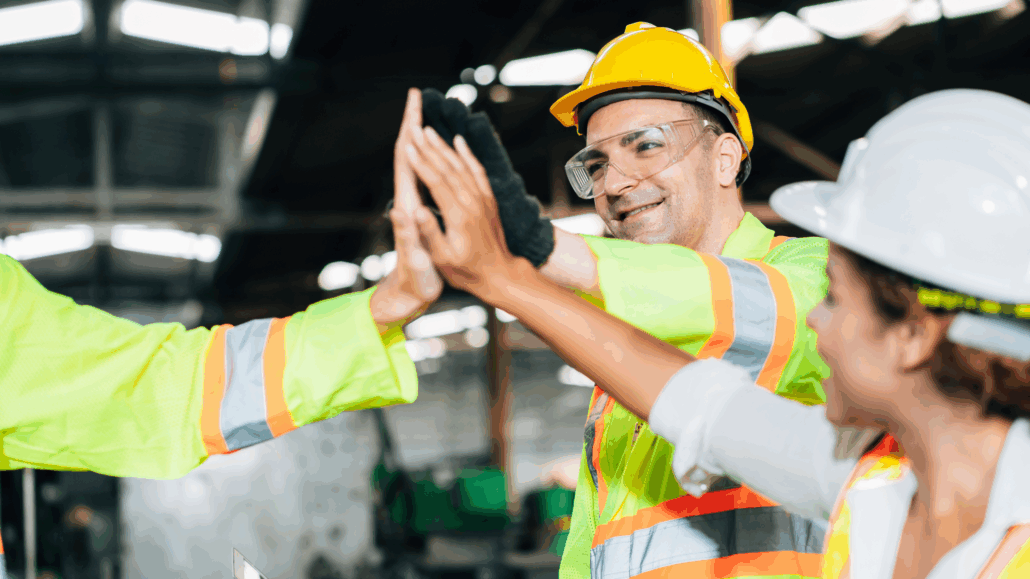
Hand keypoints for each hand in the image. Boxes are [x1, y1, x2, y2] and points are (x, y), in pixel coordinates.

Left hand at [369, 90, 443, 330]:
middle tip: (418, 97)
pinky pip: (426, 178)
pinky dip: (431, 160)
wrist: (406, 298)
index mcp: (407, 207)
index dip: (409, 130)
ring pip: (416, 163)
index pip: (406, 160)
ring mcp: (413, 207)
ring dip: (419, 138)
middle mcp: (407, 201)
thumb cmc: (414, 283)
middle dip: (411, 124)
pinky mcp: (420, 214)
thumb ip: (409, 236)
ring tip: (426, 115)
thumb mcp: (415, 261)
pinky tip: (437, 154)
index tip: (414, 105)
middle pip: (407, 154)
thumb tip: (401, 210)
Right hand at [421, 89, 554, 266]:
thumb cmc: (467, 271)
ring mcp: (482, 199)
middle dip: (429, 147)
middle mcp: (472, 202)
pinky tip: (459, 141)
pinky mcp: (489, 200)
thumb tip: (414, 210)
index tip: (407, 146)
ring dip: (444, 147)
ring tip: (429, 130)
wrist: (500, 274)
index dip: (420, 163)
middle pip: (448, 168)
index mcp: (458, 215)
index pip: (436, 182)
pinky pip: (478, 171)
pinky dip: (468, 154)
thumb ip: (430, 232)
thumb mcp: (443, 258)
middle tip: (414, 128)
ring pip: (461, 165)